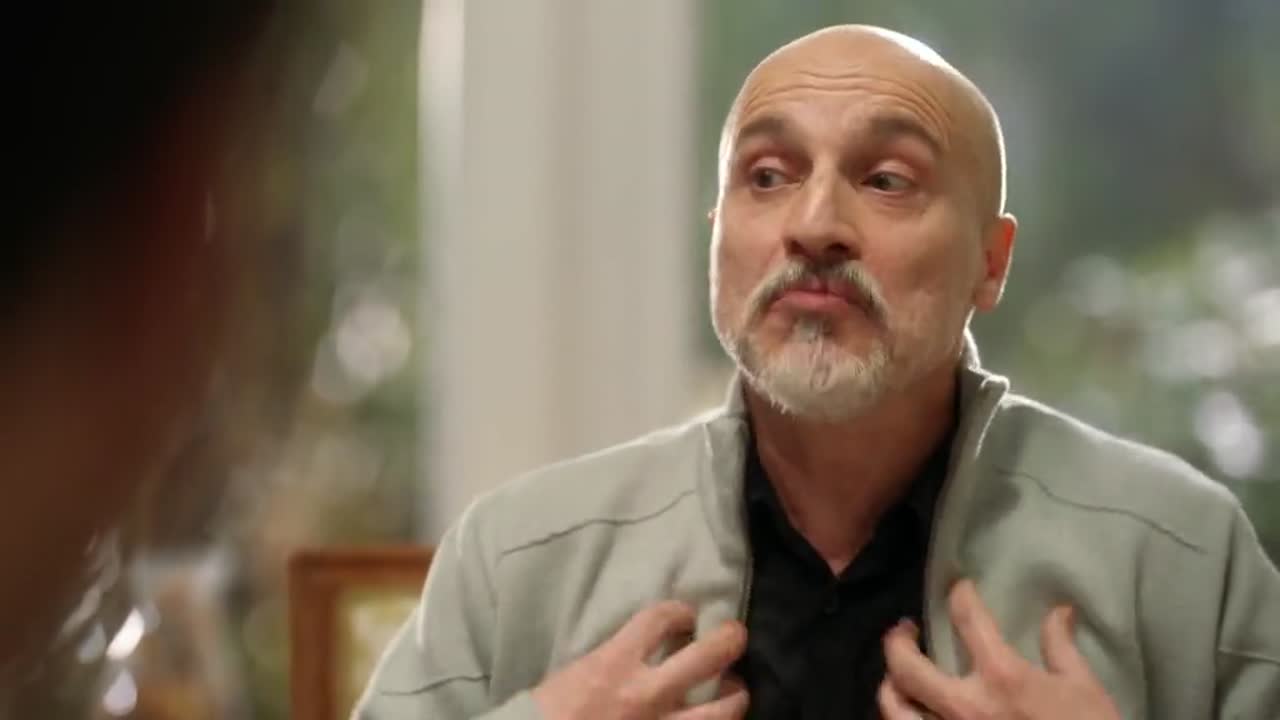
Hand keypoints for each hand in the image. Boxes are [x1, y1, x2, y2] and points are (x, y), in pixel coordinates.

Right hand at [532, 600, 749, 719]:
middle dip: (728, 640)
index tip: (686, 615)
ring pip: (720, 713)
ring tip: (735, 691)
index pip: (660, 620)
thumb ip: (614, 659)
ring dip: (734, 698)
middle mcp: (646, 694)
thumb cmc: (549, 712)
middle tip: (735, 635)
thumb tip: (642, 650)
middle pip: (706, 657)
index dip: (679, 611)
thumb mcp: (578, 672)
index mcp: (615, 663)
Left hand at [878, 580, 1120, 719]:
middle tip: (904, 630)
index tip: (961, 588)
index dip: (961, 595)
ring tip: (897, 675)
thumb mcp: (1084, 689)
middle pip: (906, 665)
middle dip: (897, 640)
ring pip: (894, 708)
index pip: (968, 619)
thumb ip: (1061, 647)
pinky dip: (903, 719)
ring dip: (890, 686)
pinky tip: (911, 712)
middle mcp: (965, 705)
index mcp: (1001, 677)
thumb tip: (1059, 612)